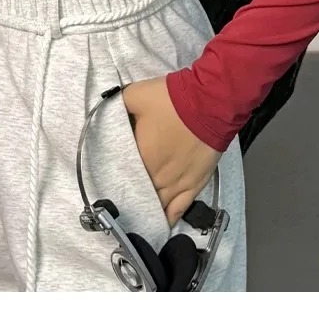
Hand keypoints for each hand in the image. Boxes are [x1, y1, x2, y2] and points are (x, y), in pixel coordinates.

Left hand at [121, 76, 220, 226]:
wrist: (209, 103)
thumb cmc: (173, 100)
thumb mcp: (136, 94)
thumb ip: (119, 102)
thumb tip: (108, 106)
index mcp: (140, 156)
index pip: (122, 174)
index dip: (115, 177)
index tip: (109, 179)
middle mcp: (156, 176)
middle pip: (139, 192)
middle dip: (131, 194)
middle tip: (122, 197)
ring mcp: (177, 183)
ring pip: (157, 204)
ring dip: (148, 208)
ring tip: (139, 215)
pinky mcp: (195, 184)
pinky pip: (179, 208)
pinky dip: (170, 217)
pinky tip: (163, 223)